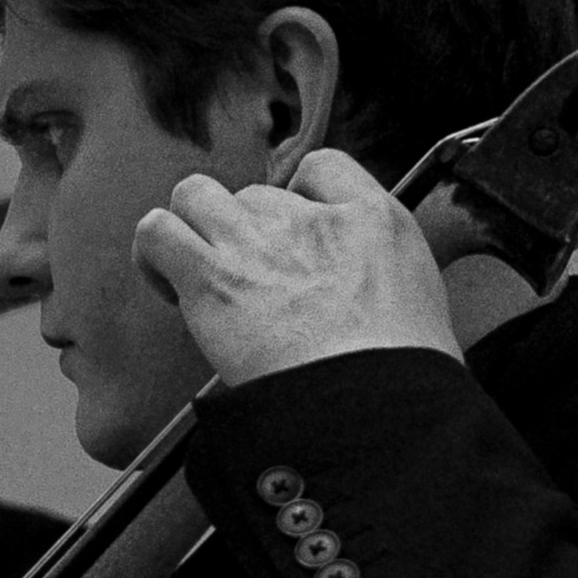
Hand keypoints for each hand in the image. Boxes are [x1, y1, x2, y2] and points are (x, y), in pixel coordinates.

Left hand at [131, 149, 460, 387]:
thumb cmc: (402, 377)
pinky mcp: (213, 279)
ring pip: (198, 196)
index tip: (294, 234)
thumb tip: (368, 300)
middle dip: (247, 235)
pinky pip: (158, 231)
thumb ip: (390, 279)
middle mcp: (311, 220)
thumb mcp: (424, 306)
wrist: (373, 408)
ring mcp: (258, 243)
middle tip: (251, 286)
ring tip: (199, 272)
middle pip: (257, 196)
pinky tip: (167, 283)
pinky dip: (153, 251)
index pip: (322, 169)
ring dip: (193, 229)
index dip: (299, 196)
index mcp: (372, 219)